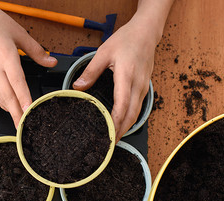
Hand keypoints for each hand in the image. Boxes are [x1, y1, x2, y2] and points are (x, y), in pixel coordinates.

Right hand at [0, 0, 56, 126]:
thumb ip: (36, 51)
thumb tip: (51, 61)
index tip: (29, 110)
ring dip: (9, 111)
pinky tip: (8, 108)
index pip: (17, 82)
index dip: (23, 98)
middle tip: (23, 128)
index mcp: (5, 55)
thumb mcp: (20, 33)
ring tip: (18, 122)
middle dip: (16, 113)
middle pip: (7, 95)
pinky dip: (1, 103)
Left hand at [72, 0, 173, 140]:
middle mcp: (137, 85)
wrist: (147, 32)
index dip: (115, 122)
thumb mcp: (104, 52)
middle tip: (108, 144)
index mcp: (126, 76)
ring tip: (113, 138)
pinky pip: (138, 107)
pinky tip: (121, 123)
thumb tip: (77, 87)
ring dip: (126, 127)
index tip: (108, 134)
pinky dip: (130, 118)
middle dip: (121, 131)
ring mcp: (143, 87)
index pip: (122, 105)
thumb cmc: (126, 40)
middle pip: (131, 115)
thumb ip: (90, 71)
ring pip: (136, 113)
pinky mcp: (144, 87)